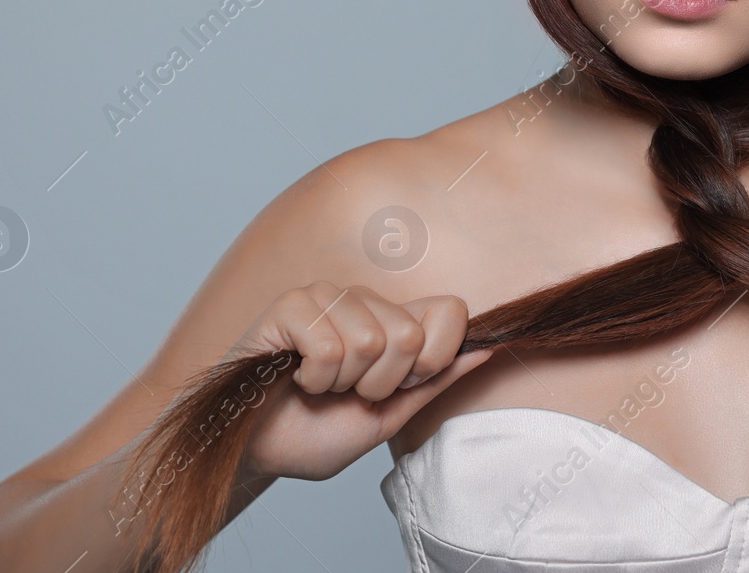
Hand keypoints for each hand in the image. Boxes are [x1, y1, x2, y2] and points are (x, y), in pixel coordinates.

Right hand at [227, 281, 494, 482]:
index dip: (433, 360)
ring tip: (320, 386)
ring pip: (369, 341)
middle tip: (348, 392)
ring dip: (342, 383)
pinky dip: (313, 378)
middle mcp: (365, 299)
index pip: (451, 309)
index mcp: (394, 319)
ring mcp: (327, 296)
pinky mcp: (291, 304)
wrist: (259, 452)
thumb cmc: (317, 433)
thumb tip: (489, 348)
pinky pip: (328, 346)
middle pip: (409, 335)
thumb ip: (436, 380)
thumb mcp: (390, 414)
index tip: (400, 387)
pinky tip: (296, 376)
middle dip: (380, 384)